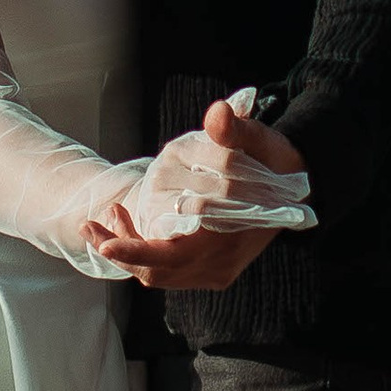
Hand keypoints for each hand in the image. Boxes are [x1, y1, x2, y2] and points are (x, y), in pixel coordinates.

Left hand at [86, 98, 297, 289]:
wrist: (299, 185)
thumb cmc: (273, 160)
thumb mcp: (260, 139)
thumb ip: (236, 130)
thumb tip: (217, 113)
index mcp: (228, 237)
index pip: (173, 256)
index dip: (136, 250)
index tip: (106, 238)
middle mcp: (221, 263)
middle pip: (157, 272)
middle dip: (120, 250)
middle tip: (91, 224)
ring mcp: (216, 271)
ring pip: (160, 276)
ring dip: (128, 252)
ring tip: (108, 218)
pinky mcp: (211, 270)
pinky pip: (169, 273)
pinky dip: (144, 255)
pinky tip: (130, 225)